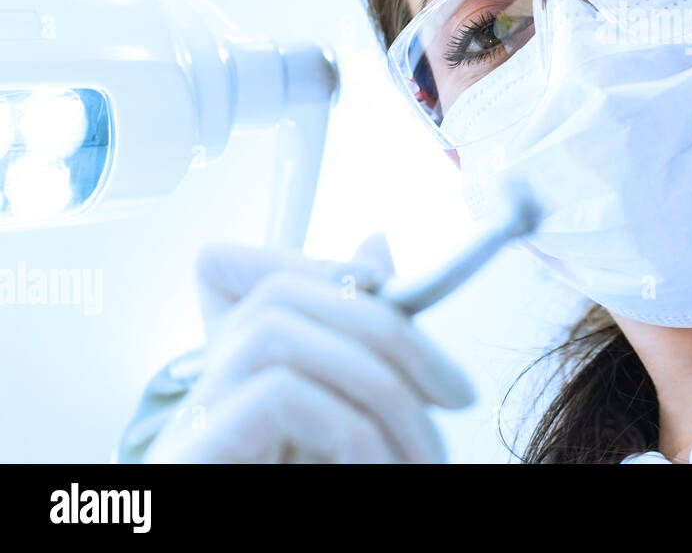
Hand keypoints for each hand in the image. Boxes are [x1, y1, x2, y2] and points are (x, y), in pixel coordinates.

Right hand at [144, 234, 475, 462]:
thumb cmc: (308, 488)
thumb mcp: (351, 422)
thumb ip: (358, 340)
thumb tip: (377, 246)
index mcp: (240, 372)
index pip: (249, 271)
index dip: (327, 268)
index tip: (398, 297)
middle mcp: (202, 386)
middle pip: (284, 293)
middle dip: (390, 330)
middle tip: (457, 394)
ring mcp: (189, 421)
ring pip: (281, 331)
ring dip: (379, 386)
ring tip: (423, 456)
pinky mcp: (190, 456)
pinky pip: (280, 394)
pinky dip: (351, 429)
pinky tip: (378, 471)